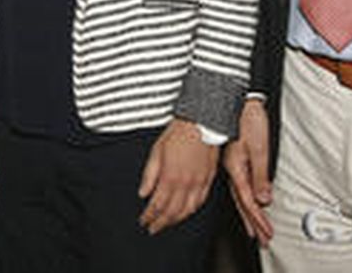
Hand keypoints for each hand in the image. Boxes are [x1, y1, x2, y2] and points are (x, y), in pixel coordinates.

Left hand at [138, 119, 218, 234]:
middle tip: (152, 228)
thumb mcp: (156, 151)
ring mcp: (198, 183)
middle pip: (171, 212)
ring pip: (187, 210)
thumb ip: (149, 175)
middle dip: (160, 223)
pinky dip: (191, 211)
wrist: (202, 122)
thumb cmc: (178, 133)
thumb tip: (143, 193)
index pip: (157, 204)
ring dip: (175, 220)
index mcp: (170, 177)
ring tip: (167, 223)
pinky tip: (186, 212)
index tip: (143, 220)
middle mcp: (185, 184)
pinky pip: (200, 202)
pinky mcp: (208, 180)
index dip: (149, 215)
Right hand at [223, 98, 274, 241]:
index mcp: (236, 167)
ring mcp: (231, 164)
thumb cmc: (247, 118)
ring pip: (239, 195)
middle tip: (262, 238)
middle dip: (253, 222)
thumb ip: (260, 174)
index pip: (248, 201)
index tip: (266, 232)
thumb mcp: (258, 147)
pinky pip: (238, 185)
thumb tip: (263, 198)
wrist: (234, 97)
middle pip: (242, 202)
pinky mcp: (233, 158)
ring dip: (248, 213)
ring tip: (254, 228)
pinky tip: (246, 201)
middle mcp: (232, 168)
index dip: (257, 219)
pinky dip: (243, 198)